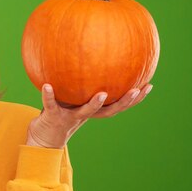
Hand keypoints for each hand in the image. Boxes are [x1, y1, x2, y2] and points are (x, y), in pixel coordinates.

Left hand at [26, 83, 152, 148]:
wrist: (42, 137)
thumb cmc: (59, 111)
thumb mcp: (72, 95)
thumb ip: (80, 80)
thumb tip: (90, 53)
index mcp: (92, 111)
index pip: (117, 104)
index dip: (134, 98)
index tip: (149, 85)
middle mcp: (85, 115)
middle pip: (110, 110)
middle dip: (124, 101)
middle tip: (136, 90)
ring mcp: (70, 117)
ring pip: (85, 111)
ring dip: (94, 104)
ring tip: (102, 94)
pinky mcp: (53, 116)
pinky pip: (51, 104)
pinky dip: (48, 95)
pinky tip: (46, 85)